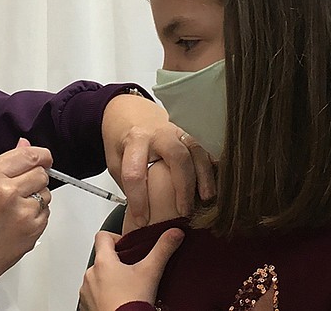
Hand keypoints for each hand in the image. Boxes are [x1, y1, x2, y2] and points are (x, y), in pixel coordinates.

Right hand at [0, 138, 51, 291]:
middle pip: (41, 174)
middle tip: (20, 188)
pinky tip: (16, 221)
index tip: (43, 158)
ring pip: (46, 194)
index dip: (40, 155)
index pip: (29, 155)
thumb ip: (3, 165)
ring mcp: (23, 213)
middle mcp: (9, 192)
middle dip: (34, 177)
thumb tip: (24, 146)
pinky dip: (35, 215)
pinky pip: (45, 214)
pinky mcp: (32, 232)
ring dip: (36, 197)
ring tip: (13, 208)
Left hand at [79, 228, 183, 310]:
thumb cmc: (131, 304)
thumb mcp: (151, 272)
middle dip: (116, 263)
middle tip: (133, 272)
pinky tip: (118, 301)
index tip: (128, 247)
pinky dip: (103, 296)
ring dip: (108, 281)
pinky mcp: (87, 305)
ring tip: (127, 290)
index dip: (116, 238)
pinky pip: (93, 295)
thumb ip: (163, 249)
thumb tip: (174, 233)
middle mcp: (91, 274)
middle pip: (102, 259)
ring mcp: (86, 291)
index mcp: (103, 261)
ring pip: (97, 278)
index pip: (102, 236)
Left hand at [102, 94, 214, 225]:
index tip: (141, 219)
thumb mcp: (115, 159)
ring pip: (196, 151)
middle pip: (176, 156)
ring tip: (206, 199)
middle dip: (182, 186)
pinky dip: (211, 167)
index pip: (136, 172)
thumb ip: (127, 182)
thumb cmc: (124, 138)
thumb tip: (142, 213)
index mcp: (135, 140)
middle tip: (183, 211)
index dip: (138, 199)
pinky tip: (216, 184)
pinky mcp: (189, 134)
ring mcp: (177, 131)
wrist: (131, 110)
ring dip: (204, 177)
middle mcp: (159, 133)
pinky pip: (205, 149)